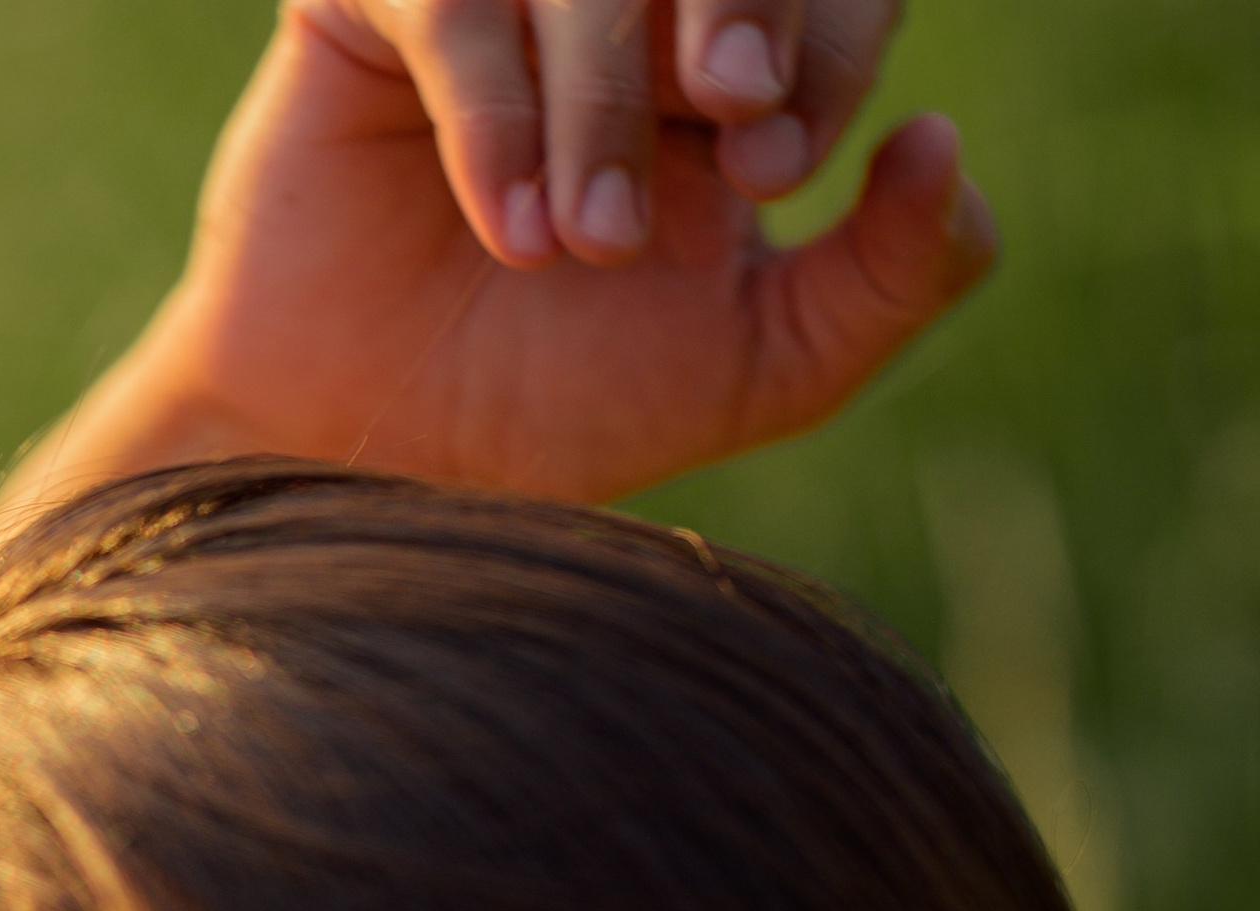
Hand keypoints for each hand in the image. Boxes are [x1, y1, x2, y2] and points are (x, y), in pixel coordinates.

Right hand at [135, 0, 993, 506]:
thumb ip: (885, 280)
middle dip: (739, 8)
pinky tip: (505, 224)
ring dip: (603, 99)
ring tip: (579, 244)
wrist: (369, 460)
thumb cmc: (557, 405)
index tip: (775, 163)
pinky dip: (496, 108)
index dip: (827, 40)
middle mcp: (629, 2)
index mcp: (734, 60)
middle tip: (727, 113)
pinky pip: (458, 0)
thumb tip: (946, 144)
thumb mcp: (756, 366)